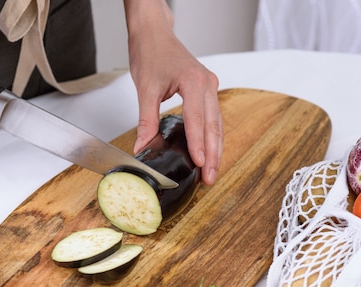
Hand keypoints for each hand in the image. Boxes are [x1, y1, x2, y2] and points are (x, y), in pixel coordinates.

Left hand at [124, 0, 222, 184]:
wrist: (154, 34)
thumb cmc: (151, 53)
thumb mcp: (145, 88)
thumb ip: (146, 119)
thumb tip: (143, 146)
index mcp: (194, 82)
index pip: (197, 120)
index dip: (199, 144)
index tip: (200, 164)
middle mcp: (208, 84)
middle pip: (214, 126)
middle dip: (213, 155)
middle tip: (210, 178)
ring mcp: (210, 88)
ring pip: (217, 125)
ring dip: (215, 150)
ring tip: (211, 172)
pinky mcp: (207, 91)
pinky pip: (212, 119)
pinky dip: (211, 138)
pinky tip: (208, 154)